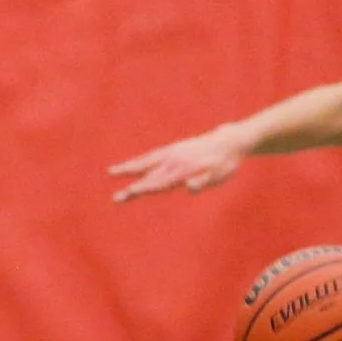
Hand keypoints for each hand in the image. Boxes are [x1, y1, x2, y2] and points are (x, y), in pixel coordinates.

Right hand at [108, 125, 250, 201]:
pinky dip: (141, 161)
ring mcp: (172, 153)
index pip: (159, 182)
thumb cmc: (224, 164)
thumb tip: (190, 187)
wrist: (229, 141)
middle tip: (115, 199)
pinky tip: (133, 165)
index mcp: (182, 170)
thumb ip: (203, 182)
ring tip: (112, 172)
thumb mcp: (218, 176)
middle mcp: (173, 160)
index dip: (143, 189)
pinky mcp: (174, 148)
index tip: (128, 193)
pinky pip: (153, 155)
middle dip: (131, 188)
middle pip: (148, 176)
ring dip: (129, 168)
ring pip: (146, 162)